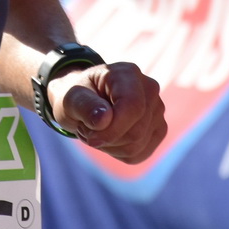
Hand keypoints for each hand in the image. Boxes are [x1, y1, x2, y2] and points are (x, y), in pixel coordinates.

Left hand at [45, 61, 165, 163]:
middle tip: (87, 129)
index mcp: (127, 74)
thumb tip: (105, 120)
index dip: (113, 129)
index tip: (91, 138)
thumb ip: (85, 105)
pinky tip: (109, 138)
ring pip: (137, 146)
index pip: (133, 107)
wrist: (84, 101)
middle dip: (107, 138)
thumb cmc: (77, 97)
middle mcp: (149, 89)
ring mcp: (157, 109)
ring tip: (97, 131)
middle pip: (136, 131)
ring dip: (110, 146)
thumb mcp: (70, 98)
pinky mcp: (158, 129)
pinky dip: (119, 153)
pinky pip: (140, 154)